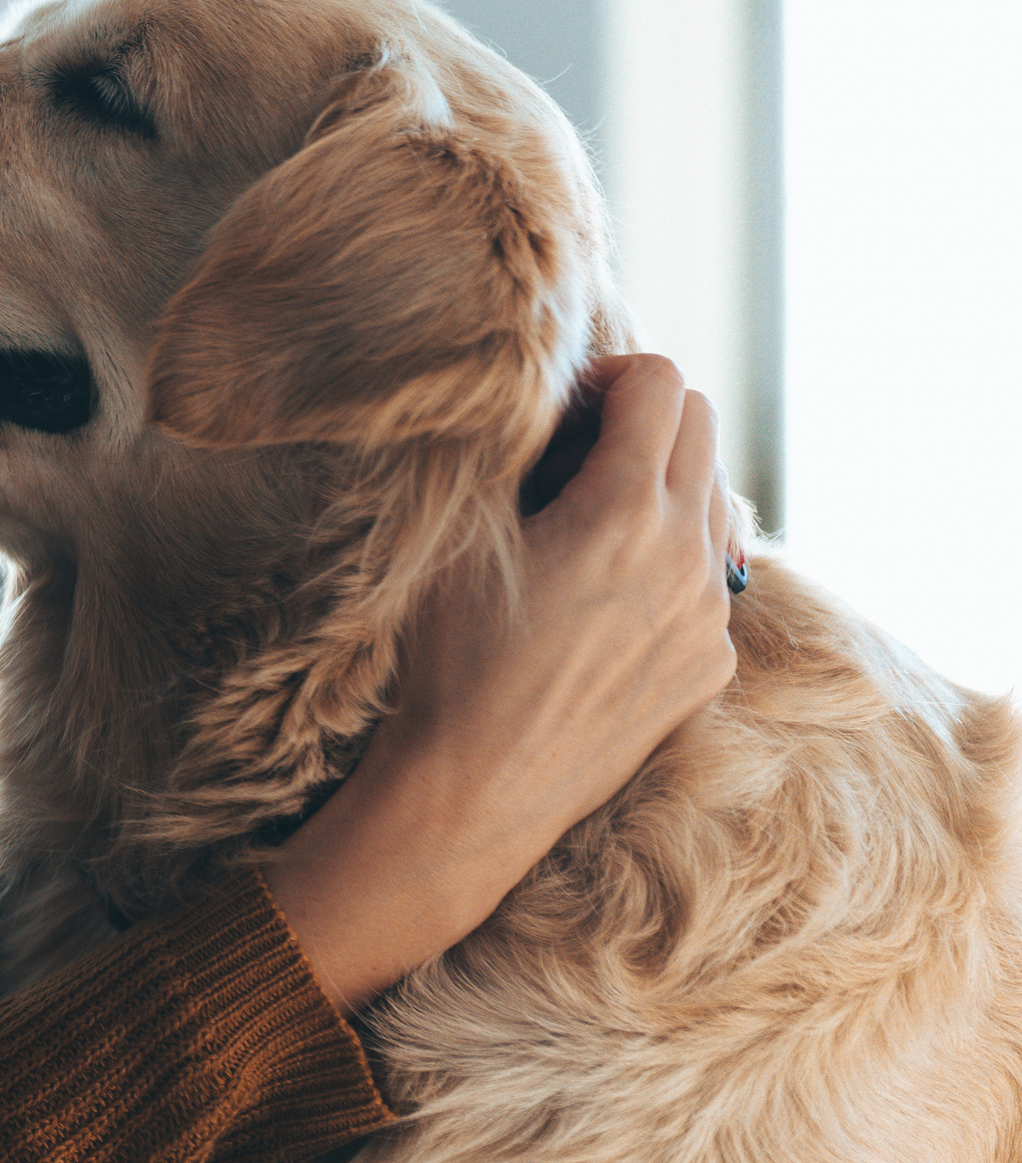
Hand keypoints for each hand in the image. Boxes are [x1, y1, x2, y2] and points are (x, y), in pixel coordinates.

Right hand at [258, 351, 739, 1010]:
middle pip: (703, 428)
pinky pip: (706, 577)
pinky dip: (665, 557)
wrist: (476, 789)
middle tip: (570, 450)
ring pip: (714, 501)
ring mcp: (708, 617)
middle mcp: (689, 556)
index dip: (604, 373)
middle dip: (641, 417)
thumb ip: (511, 454)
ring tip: (585, 521)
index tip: (558, 409)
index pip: (661, 382)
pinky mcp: (708, 667)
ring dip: (660, 484)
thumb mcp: (459, 535)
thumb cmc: (449, 657)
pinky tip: (600, 596)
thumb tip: (540, 404)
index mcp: (627, 510)